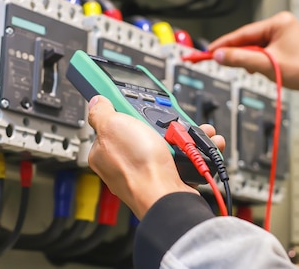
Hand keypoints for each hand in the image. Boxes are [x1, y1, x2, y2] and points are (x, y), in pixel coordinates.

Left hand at [87, 96, 224, 218]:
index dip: (126, 110)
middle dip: (162, 122)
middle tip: (169, 121)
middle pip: (144, 130)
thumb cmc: (137, 168)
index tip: (138, 104)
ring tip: (196, 131)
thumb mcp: (113, 126)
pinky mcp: (168, 177)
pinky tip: (202, 146)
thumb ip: (102, 112)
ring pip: (168, 142)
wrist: (166, 196)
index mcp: (105, 150)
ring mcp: (147, 170)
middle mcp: (125, 162)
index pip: (113, 123)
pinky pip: (183, 157)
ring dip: (186, 134)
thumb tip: (95, 102)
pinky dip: (195, 150)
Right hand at [208, 12, 298, 107]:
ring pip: (256, 48)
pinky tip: (262, 71)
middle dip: (238, 54)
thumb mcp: (266, 65)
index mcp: (279, 22)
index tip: (208, 51)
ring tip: (256, 71)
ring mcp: (284, 36)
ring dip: (251, 60)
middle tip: (219, 62)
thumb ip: (240, 59)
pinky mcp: (285, 47)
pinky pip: (264, 52)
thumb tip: (219, 55)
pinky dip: (259, 62)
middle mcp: (282, 25)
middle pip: (248, 40)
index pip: (243, 33)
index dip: (224, 44)